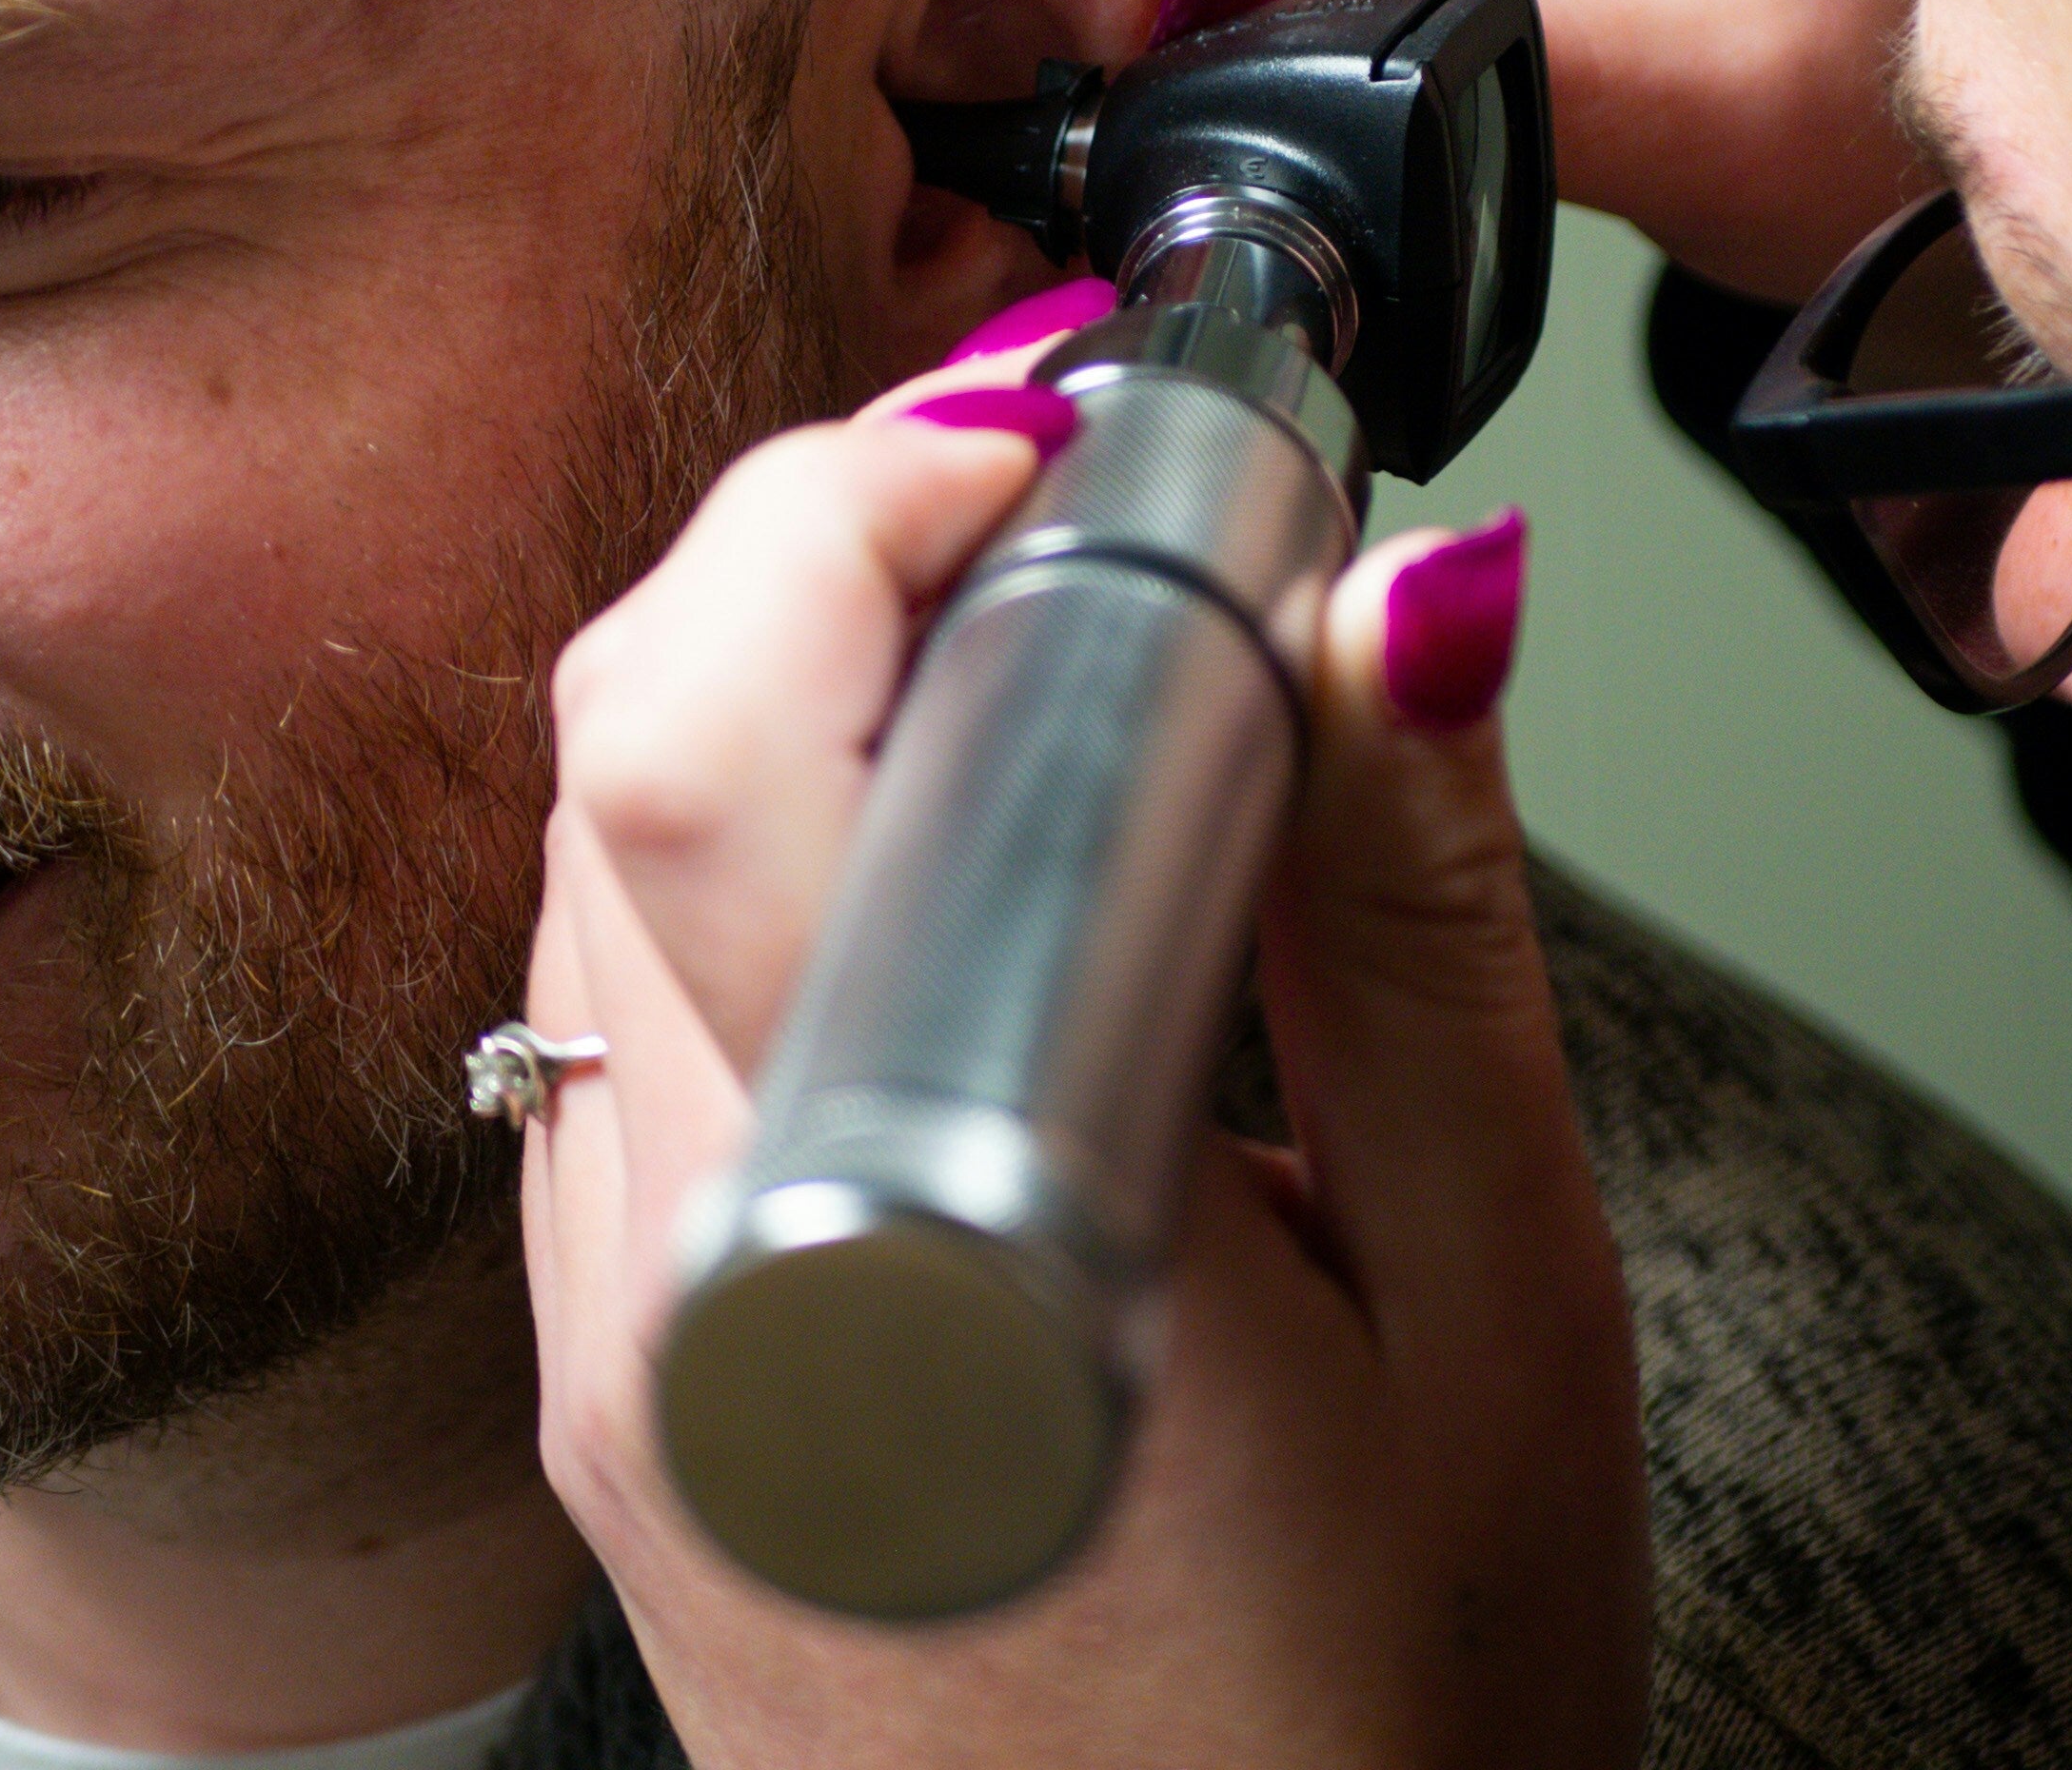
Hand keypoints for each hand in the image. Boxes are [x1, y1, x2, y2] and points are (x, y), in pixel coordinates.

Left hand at [522, 335, 1649, 1769]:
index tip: (1043, 432)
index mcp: (896, 1244)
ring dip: (763, 696)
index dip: (859, 508)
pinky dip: (721, 866)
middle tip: (1034, 509)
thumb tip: (1397, 596)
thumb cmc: (1371, 1741)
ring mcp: (602, 1336)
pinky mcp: (592, 1380)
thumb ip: (1410, 921)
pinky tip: (904, 876)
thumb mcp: (1488, 1313)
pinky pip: (592, 1008)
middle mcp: (676, 1275)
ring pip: (583, 856)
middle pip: (620, 750)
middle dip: (810, 551)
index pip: (716, 736)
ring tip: (995, 670)